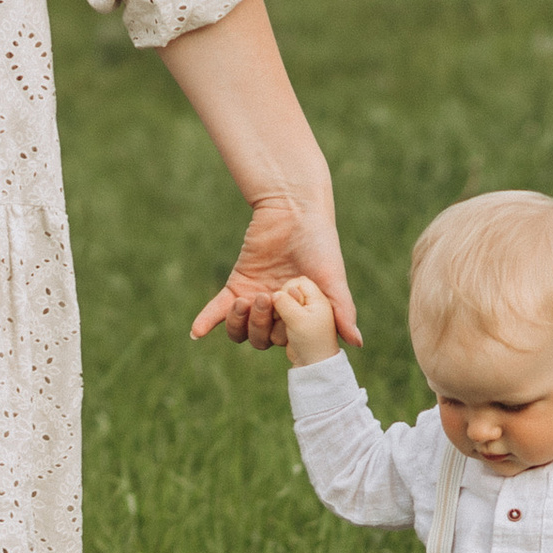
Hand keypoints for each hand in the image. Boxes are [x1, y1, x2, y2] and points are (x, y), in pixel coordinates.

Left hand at [191, 189, 362, 352]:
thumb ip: (342, 311)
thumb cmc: (320, 243)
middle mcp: (277, 312)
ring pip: (240, 329)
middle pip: (261, 340)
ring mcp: (255, 297)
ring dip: (239, 323)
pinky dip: (206, 321)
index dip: (284, 336)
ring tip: (246, 299)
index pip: (287, 342)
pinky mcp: (237, 281)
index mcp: (299, 316)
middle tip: (265, 299)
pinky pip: (218, 308)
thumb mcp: (333, 280)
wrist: (294, 209)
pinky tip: (195, 332)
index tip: (288, 317)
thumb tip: (357, 344)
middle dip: (260, 326)